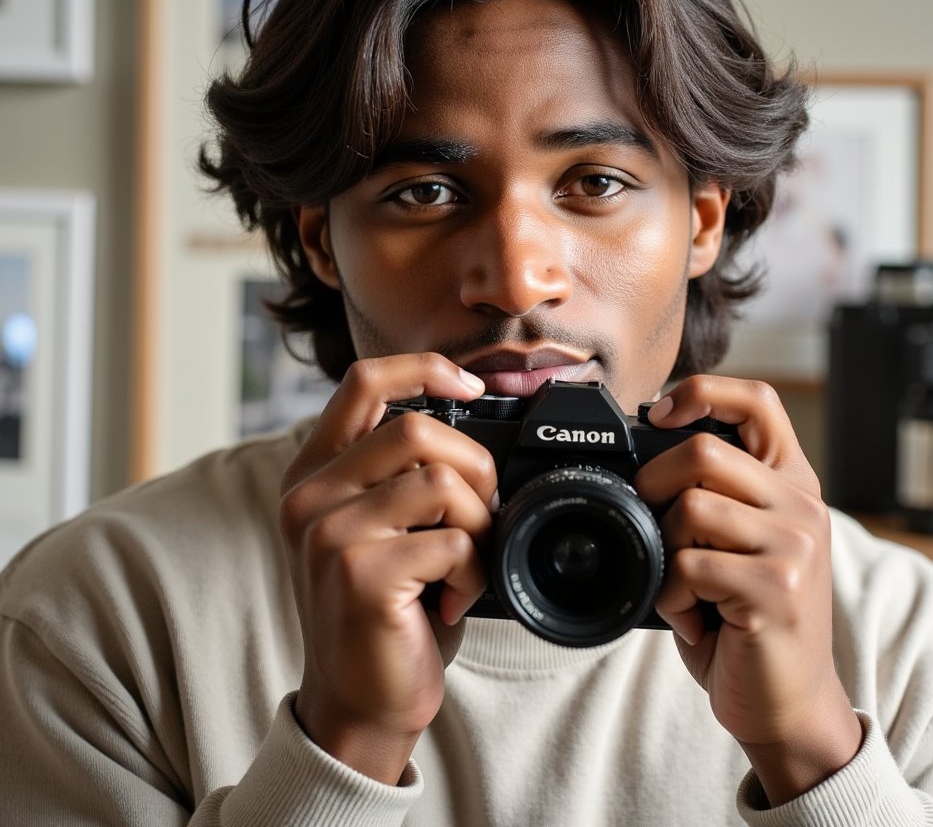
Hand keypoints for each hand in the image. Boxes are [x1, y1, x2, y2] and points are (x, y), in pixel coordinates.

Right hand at [279, 353, 494, 782]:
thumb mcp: (378, 528)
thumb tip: (471, 419)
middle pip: (417, 428)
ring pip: (443, 482)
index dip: (424, 369)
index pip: (363, 382)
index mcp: (314, 473)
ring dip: (480, 524)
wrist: (357, 704)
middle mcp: (310, 497)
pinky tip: (453, 601)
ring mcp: (329, 534)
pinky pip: (453, 541)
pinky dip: (474, 571)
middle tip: (481, 514)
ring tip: (465, 564)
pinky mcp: (359, 575)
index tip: (471, 385)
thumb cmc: (384, 611)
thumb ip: (399, 473)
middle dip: (475, 467)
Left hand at [635, 375, 862, 804]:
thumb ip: (715, 495)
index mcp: (792, 482)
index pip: (758, 400)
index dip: (703, 390)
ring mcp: (795, 546)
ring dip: (664, 550)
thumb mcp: (741, 542)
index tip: (658, 413)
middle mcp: (802, 505)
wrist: (788, 704)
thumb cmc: (747, 618)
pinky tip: (693, 617)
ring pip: (690, 507)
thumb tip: (644, 457)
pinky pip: (687, 566)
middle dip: (654, 483)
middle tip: (651, 523)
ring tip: (683, 583)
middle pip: (703, 451)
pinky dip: (671, 596)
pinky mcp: (777, 589)